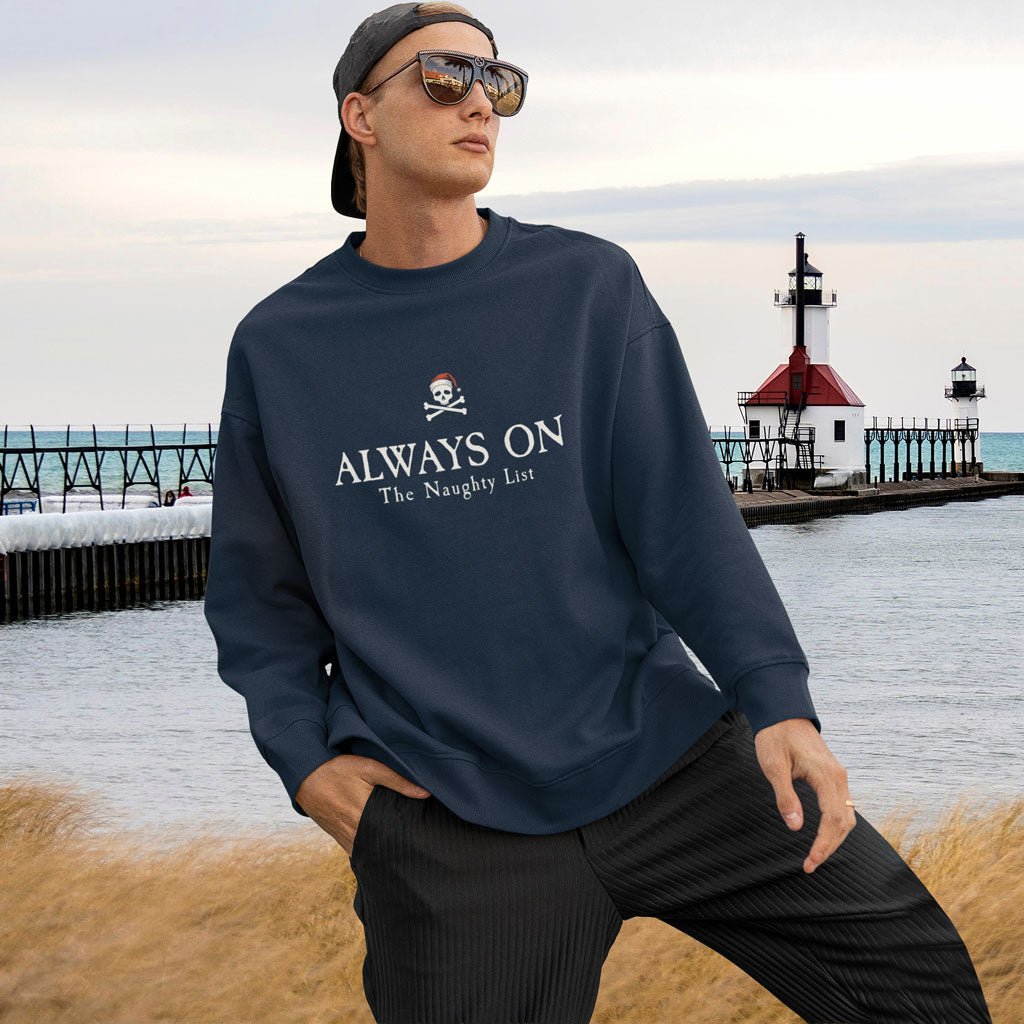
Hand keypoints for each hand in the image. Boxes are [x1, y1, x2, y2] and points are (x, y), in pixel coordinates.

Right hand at [295, 754, 430, 855]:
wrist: (305, 776)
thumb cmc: (338, 769)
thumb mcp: (369, 768)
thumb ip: (397, 780)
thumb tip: (426, 793)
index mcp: (364, 816)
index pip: (392, 837)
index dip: (407, 841)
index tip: (422, 841)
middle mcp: (354, 832)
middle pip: (382, 848)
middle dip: (398, 848)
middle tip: (416, 847)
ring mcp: (344, 838)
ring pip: (369, 852)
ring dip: (383, 850)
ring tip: (401, 847)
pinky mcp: (338, 838)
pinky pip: (357, 849)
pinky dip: (369, 849)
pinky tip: (380, 845)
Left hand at [753, 718, 855, 873]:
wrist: (783, 712)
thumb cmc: (775, 736)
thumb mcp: (773, 766)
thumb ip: (785, 796)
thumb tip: (795, 827)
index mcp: (826, 775)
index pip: (833, 819)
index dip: (823, 844)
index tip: (810, 862)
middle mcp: (839, 777)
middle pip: (844, 822)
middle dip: (829, 847)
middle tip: (809, 866)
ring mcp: (839, 776)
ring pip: (846, 816)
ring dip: (834, 838)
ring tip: (815, 856)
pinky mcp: (833, 775)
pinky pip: (842, 806)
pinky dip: (835, 825)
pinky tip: (822, 836)